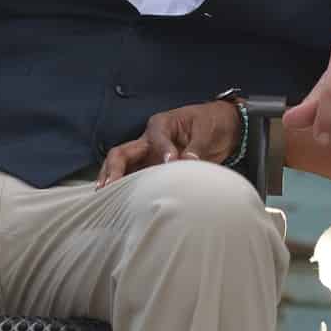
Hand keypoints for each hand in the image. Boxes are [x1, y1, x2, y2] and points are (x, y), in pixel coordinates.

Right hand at [95, 100, 241, 188]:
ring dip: (114, 183)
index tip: (171, 162)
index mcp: (161, 125)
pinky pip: (136, 181)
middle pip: (121, 154)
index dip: (162, 151)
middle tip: (109, 187)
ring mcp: (148, 158)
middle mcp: (148, 142)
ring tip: (106, 200)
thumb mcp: (206, 132)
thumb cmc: (212, 123)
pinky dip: (127, 192)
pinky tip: (121, 207)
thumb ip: (195, 148)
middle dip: (113, 170)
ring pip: (123, 170)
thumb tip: (187, 162)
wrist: (224, 129)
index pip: (155, 139)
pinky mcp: (154, 172)